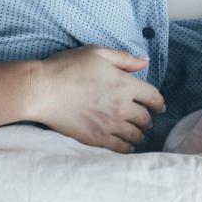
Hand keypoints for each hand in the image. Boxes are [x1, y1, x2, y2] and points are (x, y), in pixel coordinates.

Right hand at [29, 45, 165, 153]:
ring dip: (139, 133)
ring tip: (135, 131)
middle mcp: (121, 106)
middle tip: (144, 118)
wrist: (42, 90)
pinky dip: (128, 147)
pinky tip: (126, 144)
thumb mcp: (97, 53)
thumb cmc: (67, 67)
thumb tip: (145, 62)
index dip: (159, 102)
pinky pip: (121, 148)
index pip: (153, 97)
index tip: (159, 106)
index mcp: (124, 84)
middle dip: (148, 118)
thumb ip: (124, 58)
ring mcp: (110, 125)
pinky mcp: (97, 138)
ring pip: (136, 135)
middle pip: (146, 118)